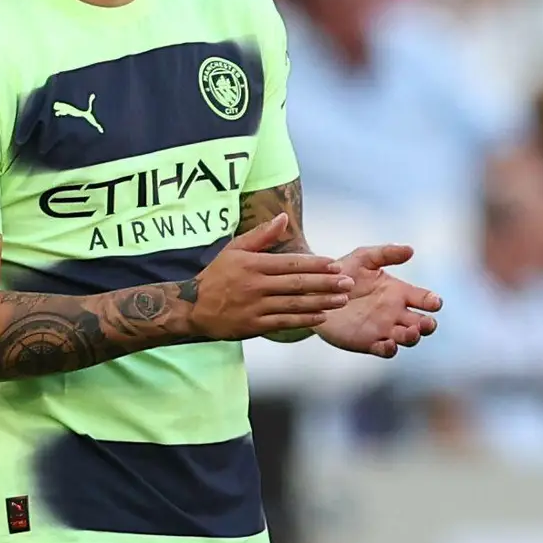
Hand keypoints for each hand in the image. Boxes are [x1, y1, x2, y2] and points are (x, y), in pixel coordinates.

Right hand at [194, 209, 353, 339]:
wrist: (193, 307)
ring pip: (294, 303)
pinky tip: (322, 316)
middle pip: (297, 283)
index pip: (290, 263)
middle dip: (326, 283)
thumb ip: (261, 235)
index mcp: (253, 264)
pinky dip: (304, 320)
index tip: (336, 265)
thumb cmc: (218, 276)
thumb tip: (284, 218)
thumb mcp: (235, 250)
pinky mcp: (254, 324)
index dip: (315, 264)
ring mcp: (255, 306)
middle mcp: (256, 284)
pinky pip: (284, 322)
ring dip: (321, 302)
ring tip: (342, 299)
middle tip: (348, 283)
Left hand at [317, 242, 442, 358]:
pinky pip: (385, 350)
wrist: (312, 291)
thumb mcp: (362, 258)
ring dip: (413, 337)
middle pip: (422, 323)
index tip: (434, 302)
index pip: (424, 299)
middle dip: (428, 325)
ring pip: (407, 338)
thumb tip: (410, 249)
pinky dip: (390, 349)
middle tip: (426, 323)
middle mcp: (395, 313)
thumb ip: (385, 253)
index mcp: (398, 292)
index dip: (433, 302)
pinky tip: (389, 343)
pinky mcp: (367, 342)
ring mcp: (383, 329)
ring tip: (411, 332)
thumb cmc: (340, 273)